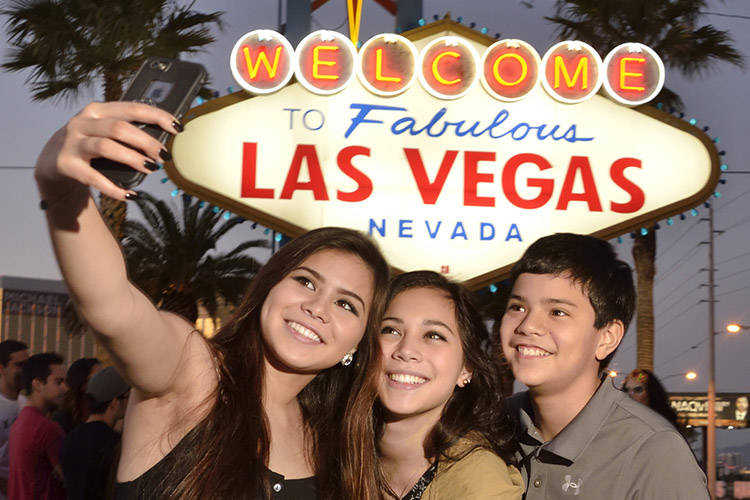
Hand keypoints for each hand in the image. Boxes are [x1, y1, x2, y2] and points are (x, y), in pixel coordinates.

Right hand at [34, 101, 180, 200]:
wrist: (53, 161)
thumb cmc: (90, 144)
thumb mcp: (105, 131)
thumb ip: (128, 130)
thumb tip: (166, 140)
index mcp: (97, 110)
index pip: (131, 108)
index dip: (157, 116)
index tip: (177, 128)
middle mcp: (83, 123)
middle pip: (119, 128)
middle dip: (146, 141)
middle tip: (164, 155)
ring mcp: (73, 143)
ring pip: (106, 147)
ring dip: (132, 158)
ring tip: (151, 168)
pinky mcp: (67, 165)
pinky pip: (93, 178)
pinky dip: (114, 188)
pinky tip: (130, 195)